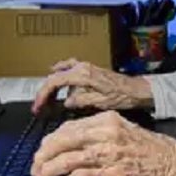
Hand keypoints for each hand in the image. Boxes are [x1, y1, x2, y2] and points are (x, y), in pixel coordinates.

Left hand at [30, 111, 175, 175]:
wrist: (175, 164)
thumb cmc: (153, 150)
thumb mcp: (125, 131)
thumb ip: (100, 134)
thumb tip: (75, 145)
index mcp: (106, 120)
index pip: (68, 128)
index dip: (51, 141)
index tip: (43, 151)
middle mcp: (104, 133)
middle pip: (61, 141)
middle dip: (43, 156)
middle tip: (35, 168)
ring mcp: (107, 153)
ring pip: (66, 159)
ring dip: (48, 171)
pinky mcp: (111, 174)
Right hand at [31, 59, 152, 113]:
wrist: (138, 89)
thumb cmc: (123, 96)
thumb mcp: (101, 102)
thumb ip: (81, 100)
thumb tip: (66, 102)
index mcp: (83, 74)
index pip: (55, 82)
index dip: (43, 95)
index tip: (37, 108)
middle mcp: (82, 68)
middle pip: (55, 78)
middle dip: (44, 92)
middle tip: (38, 107)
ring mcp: (85, 67)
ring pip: (60, 73)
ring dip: (52, 86)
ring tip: (46, 101)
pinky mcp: (89, 70)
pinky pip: (69, 69)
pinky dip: (60, 73)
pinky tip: (56, 76)